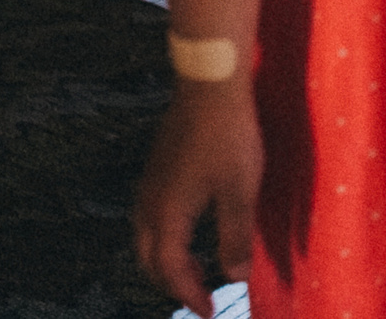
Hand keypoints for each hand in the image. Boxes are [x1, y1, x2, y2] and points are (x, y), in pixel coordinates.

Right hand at [134, 80, 260, 316]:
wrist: (209, 88)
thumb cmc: (229, 138)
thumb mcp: (240, 191)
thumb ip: (235, 236)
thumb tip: (236, 277)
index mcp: (166, 216)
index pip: (171, 271)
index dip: (190, 295)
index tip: (209, 312)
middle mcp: (148, 206)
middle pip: (149, 261)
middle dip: (172, 284)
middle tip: (200, 299)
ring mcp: (148, 186)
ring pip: (146, 240)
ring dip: (166, 262)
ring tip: (195, 272)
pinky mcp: (156, 170)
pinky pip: (150, 219)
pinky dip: (164, 239)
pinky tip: (188, 232)